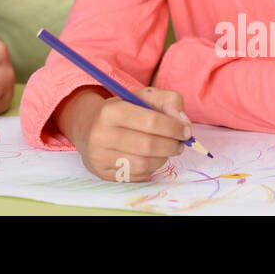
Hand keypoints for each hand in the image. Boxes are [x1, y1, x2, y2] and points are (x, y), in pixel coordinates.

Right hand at [56, 87, 189, 181]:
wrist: (89, 128)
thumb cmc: (122, 111)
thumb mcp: (143, 97)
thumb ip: (168, 101)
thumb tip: (183, 123)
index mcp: (110, 111)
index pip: (150, 121)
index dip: (173, 127)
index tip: (185, 131)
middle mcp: (101, 134)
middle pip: (148, 145)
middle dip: (171, 145)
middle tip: (179, 143)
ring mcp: (100, 156)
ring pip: (143, 164)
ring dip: (163, 158)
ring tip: (166, 150)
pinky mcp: (103, 173)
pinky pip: (136, 176)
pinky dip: (151, 168)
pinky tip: (152, 158)